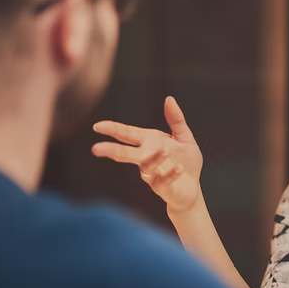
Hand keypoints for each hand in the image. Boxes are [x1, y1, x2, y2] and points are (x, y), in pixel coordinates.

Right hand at [92, 96, 202, 213]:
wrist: (192, 189)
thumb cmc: (185, 161)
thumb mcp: (184, 137)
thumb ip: (176, 120)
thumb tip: (169, 98)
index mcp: (149, 142)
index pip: (128, 134)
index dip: (113, 130)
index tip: (97, 126)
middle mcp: (147, 157)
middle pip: (126, 153)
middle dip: (112, 150)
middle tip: (96, 148)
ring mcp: (153, 173)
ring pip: (146, 166)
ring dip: (154, 158)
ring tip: (164, 149)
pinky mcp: (163, 187)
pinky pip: (163, 180)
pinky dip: (170, 173)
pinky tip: (178, 168)